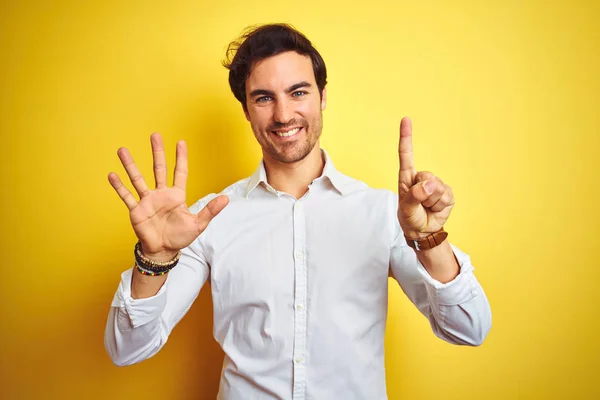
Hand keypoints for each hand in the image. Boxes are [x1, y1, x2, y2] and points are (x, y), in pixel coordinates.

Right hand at [108, 133, 228, 260]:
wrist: (163, 251)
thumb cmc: (180, 237)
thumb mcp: (198, 224)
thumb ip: (210, 210)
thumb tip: (226, 198)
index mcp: (177, 196)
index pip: (180, 172)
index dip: (181, 158)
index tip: (181, 142)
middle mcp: (161, 194)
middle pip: (159, 168)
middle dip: (157, 152)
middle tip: (155, 135)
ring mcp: (147, 201)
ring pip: (138, 179)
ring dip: (130, 165)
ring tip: (122, 150)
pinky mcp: (136, 211)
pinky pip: (127, 196)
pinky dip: (119, 187)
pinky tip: (112, 175)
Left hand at [397, 117, 454, 238]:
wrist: (423, 231)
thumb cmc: (410, 218)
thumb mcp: (406, 209)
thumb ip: (414, 196)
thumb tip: (429, 184)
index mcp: (407, 178)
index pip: (406, 154)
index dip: (406, 137)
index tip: (406, 119)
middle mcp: (421, 178)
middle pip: (427, 177)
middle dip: (424, 194)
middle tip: (420, 204)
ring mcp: (436, 185)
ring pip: (437, 188)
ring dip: (432, 202)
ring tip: (426, 207)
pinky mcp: (447, 193)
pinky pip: (446, 196)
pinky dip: (440, 206)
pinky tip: (436, 209)